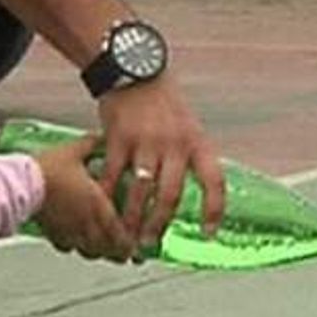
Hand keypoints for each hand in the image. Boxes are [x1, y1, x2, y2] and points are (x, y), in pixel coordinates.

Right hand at [31, 136, 134, 260]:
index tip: (138, 240)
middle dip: (121, 252)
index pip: (123, 233)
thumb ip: (92, 145)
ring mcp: (71, 233)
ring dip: (101, 252)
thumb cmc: (46, 170)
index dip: (133, 241)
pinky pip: (69, 248)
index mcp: (99, 206)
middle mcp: (88, 225)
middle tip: (126, 250)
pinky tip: (78, 242)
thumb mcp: (74, 151)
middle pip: (111, 250)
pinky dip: (77, 247)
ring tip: (106, 250)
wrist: (20, 185)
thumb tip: (101, 138)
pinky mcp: (54, 235)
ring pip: (92, 253)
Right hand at [96, 72, 225, 252]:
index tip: (208, 233)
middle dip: (159, 225)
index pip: (214, 181)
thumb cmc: (163, 103)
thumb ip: (190, 158)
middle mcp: (175, 144)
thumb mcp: (188, 127)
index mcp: (197, 143)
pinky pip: (112, 175)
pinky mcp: (119, 138)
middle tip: (150, 245)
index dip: (214, 209)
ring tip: (125, 236)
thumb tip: (197, 193)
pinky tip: (101, 210)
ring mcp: (146, 142)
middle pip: (170, 195)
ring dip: (132, 218)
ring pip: (140, 190)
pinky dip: (106, 196)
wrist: (135, 71)